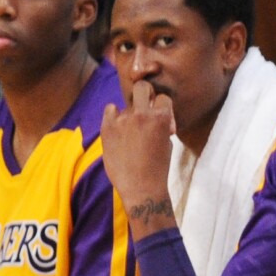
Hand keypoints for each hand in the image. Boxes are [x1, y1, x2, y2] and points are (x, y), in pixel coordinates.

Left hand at [102, 81, 175, 235]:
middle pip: (142, 87)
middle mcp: (142, 114)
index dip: (161, 107)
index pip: (163, 97)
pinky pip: (109, 109)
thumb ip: (161, 125)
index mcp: (161, 117)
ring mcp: (123, 120)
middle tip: (144, 106)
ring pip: (125, 104)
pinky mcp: (108, 128)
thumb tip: (156, 116)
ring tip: (129, 131)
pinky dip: (113, 116)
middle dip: (145, 94)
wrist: (141, 188)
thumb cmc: (158, 168)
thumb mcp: (167, 143)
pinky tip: (117, 128)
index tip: (160, 119)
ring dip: (129, 114)